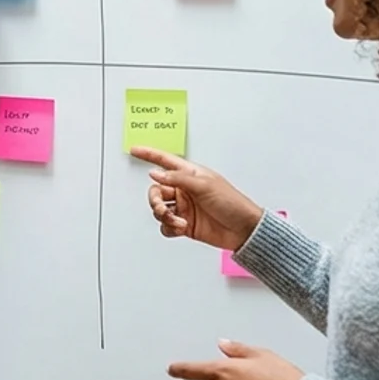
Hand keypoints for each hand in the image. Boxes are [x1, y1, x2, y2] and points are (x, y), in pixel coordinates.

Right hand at [134, 145, 262, 251]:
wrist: (243, 230)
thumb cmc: (232, 203)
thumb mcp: (204, 185)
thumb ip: (177, 178)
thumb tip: (156, 174)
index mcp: (190, 175)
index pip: (165, 161)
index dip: (149, 154)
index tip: (135, 149)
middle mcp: (184, 190)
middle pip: (156, 191)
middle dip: (155, 201)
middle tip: (162, 208)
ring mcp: (184, 208)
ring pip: (159, 209)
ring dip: (164, 216)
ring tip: (178, 221)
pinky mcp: (185, 225)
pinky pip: (166, 226)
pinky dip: (169, 228)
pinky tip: (181, 228)